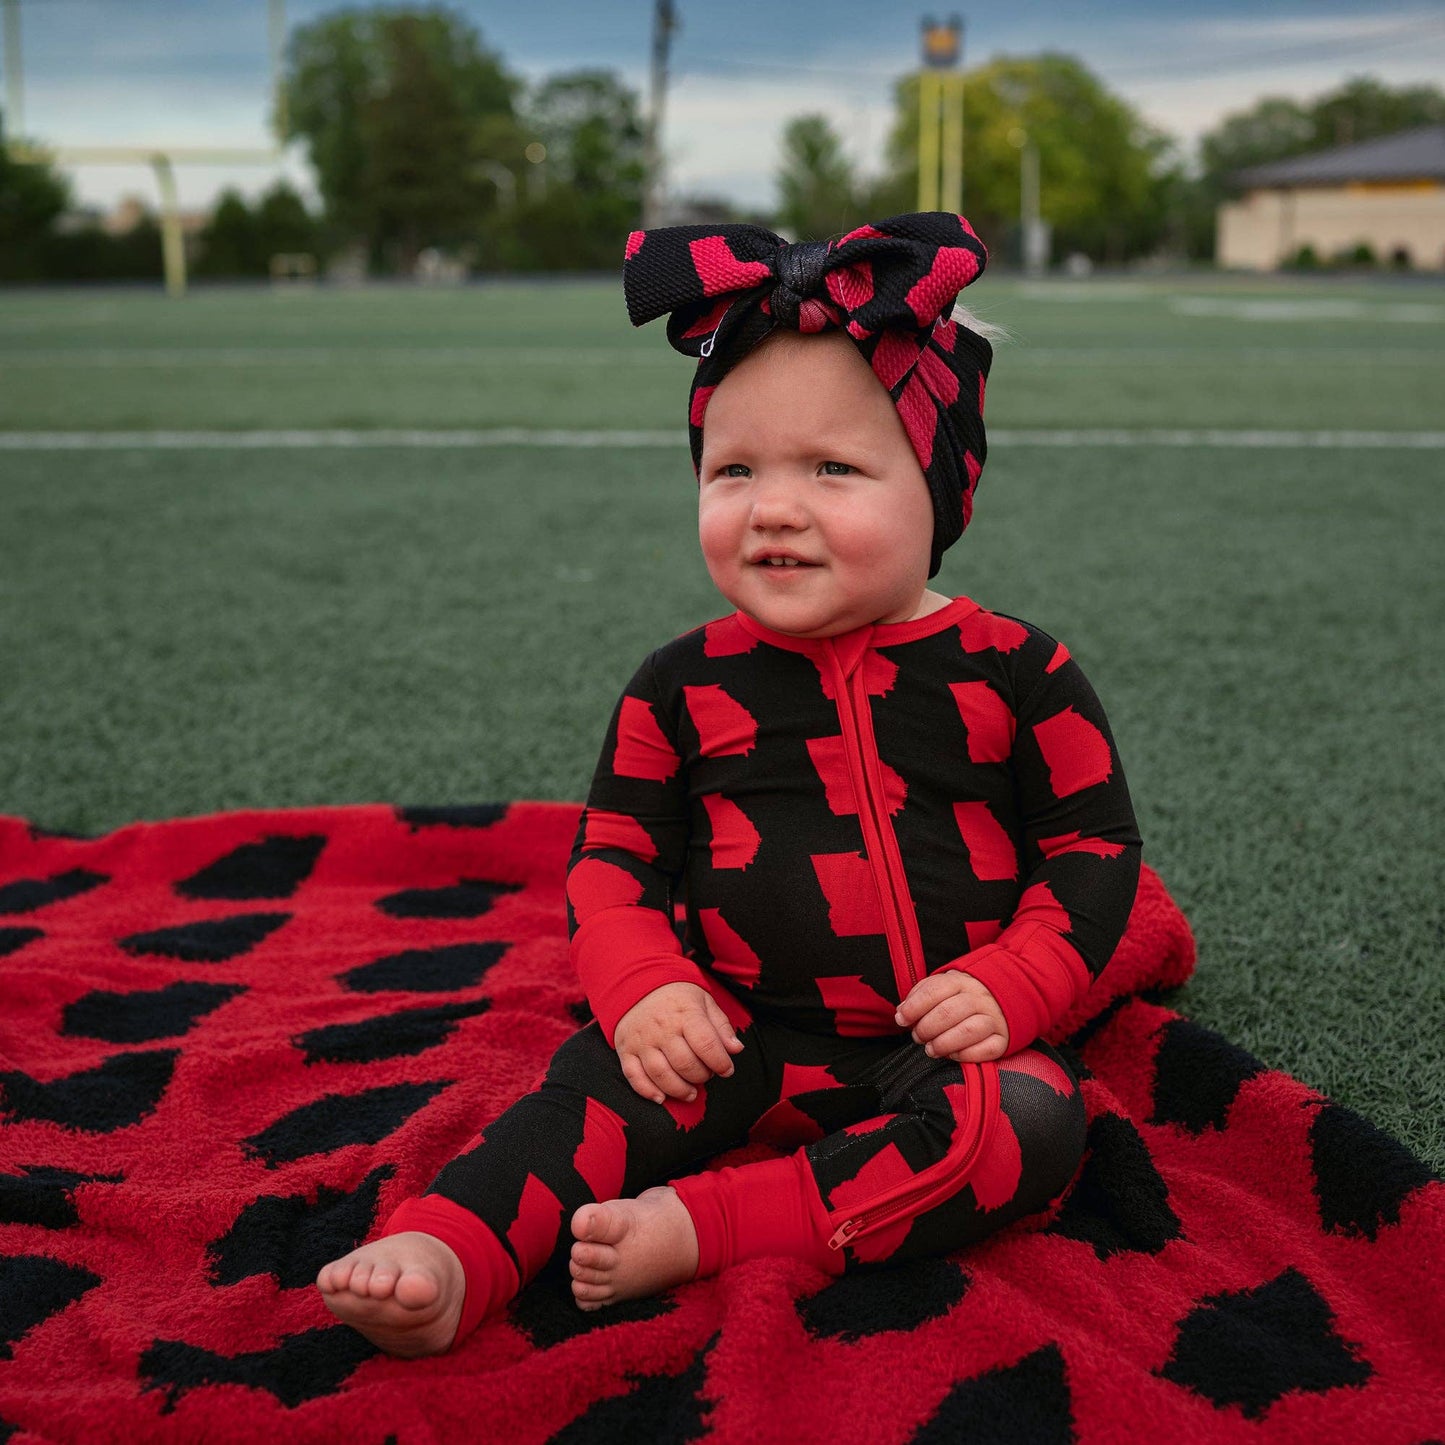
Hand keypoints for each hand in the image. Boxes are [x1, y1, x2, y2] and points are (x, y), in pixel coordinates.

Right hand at [613, 981, 745, 1104]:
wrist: (638, 984)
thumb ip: (721, 1027)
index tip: (727, 1070)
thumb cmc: (676, 997)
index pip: (706, 1045)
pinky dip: (647, 1091)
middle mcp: (661, 1028)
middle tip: (706, 1075)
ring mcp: (641, 1040)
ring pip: (661, 1074)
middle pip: (685, 1064)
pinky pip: (634, 1076)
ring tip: (691, 1092)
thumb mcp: (704, 1002)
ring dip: (679, 1090)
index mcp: (685, 1013)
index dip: (721, 1063)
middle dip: (701, 1076)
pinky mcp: (625, 1050)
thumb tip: (736, 1049)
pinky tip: (662, 1097)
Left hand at [895, 971, 1008, 1063]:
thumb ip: (919, 997)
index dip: (914, 1007)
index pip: (934, 990)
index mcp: (960, 981)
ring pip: (967, 1031)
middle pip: (948, 1012)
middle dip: (926, 1028)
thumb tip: (901, 1013)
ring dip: (943, 1043)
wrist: (1001, 1000)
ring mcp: (993, 1018)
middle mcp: (979, 998)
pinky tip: (953, 1055)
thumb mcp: (941, 988)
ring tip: (931, 1049)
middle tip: (918, 1037)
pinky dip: (966, 1055)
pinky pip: (986, 1050)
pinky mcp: (1003, 1039)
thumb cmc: (960, 998)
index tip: (901, 1019)